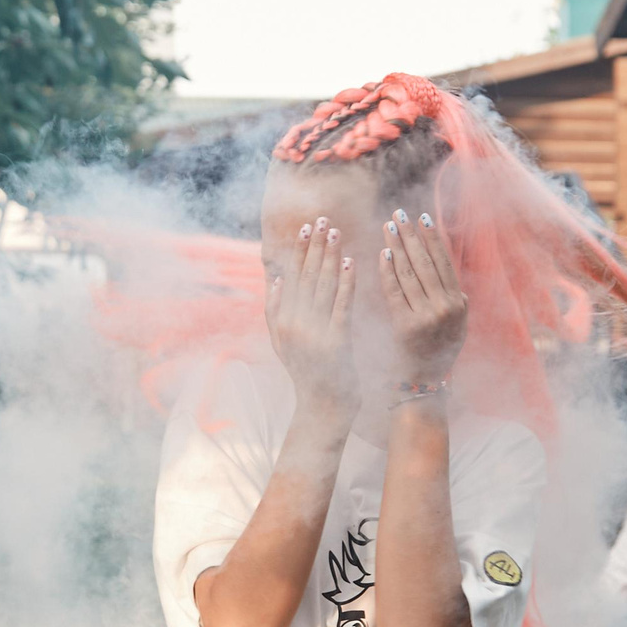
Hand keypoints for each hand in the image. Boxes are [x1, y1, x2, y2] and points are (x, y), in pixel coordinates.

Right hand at [267, 217, 356, 423]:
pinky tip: (351, 262)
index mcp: (282, 322)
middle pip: (305, 277)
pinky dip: (346, 282)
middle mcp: (294, 325)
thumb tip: (275, 280)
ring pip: (322, 286)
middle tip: (322, 219)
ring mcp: (314, 333)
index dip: (298, 251)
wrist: (323, 408)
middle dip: (314, 246)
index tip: (305, 228)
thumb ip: (275, 312)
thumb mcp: (282, 344)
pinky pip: (342, 305)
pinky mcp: (336, 341)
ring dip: (330, 256)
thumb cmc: (307, 374)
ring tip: (336, 232)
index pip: (291, 278)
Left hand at [378, 207, 467, 387]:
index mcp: (458, 303)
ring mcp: (426, 317)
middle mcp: (446, 307)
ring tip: (388, 227)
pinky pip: (394, 292)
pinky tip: (383, 253)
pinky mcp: (405, 326)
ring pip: (409, 273)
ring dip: (397, 247)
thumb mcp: (456, 322)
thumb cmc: (438, 349)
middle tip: (399, 214)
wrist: (424, 382)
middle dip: (411, 235)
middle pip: (426, 263)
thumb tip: (446, 265)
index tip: (421, 216)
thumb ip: (453, 295)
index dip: (431, 237)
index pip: (443, 262)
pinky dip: (388, 271)